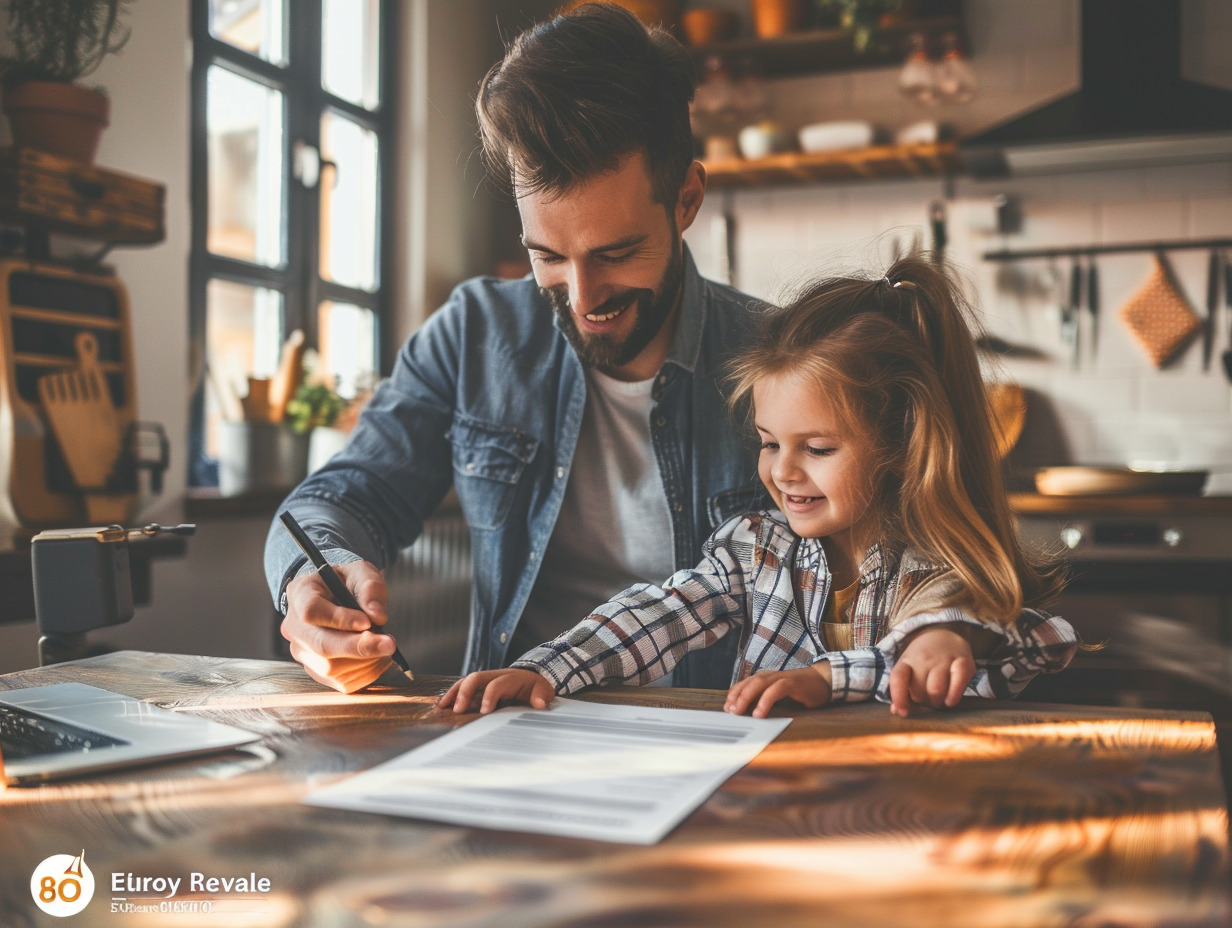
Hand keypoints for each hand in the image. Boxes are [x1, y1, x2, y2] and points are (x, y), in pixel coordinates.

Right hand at [281, 560, 394, 693]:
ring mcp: (302, 653)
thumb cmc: (347, 583)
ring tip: (383, 642)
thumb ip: (370, 588)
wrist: (334, 597)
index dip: (340, 619)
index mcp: (300, 594)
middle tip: (390, 644)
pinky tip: (376, 655)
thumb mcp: (362, 572)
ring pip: (331, 668)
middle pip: (321, 645)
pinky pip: (342, 681)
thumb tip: (377, 616)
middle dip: (359, 647)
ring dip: (366, 659)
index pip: (312, 611)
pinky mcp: (316, 672)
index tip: (369, 622)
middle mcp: (294, 627)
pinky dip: (366, 671)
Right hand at [438, 669, 554, 713]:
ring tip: (443, 707)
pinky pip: (464, 687)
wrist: (533, 677)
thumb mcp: (544, 691)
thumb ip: (541, 696)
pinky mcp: (480, 686)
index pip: (497, 685)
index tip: (483, 712)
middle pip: (476, 678)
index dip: (489, 697)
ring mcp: (486, 679)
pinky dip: (453, 694)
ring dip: (454, 693)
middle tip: (458, 710)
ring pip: (466, 681)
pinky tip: (444, 705)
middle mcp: (495, 675)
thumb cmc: (537, 687)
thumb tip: (540, 703)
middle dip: (464, 692)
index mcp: (511, 678)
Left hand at [724, 665, 831, 718]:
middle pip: (748, 683)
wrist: (824, 681)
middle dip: (736, 697)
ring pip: (758, 684)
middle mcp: (771, 676)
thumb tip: (749, 714)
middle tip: (729, 712)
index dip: (734, 695)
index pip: (744, 684)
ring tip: (739, 712)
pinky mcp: (792, 683)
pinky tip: (759, 713)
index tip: (727, 708)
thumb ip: (766, 701)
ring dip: (746, 698)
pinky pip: (775, 690)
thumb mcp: (779, 697)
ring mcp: (781, 678)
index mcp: (766, 678)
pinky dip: (765, 701)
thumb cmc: (801, 691)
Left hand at [888, 625, 975, 717]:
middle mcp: (924, 659)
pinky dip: (954, 696)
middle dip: (923, 701)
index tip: (902, 712)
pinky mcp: (964, 662)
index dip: (898, 697)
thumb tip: (896, 711)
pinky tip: (951, 700)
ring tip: (939, 700)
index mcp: (907, 661)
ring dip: (937, 701)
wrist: (945, 632)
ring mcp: (944, 659)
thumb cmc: (924, 660)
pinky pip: (958, 683)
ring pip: (936, 690)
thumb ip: (902, 690)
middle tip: (928, 698)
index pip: (897, 678)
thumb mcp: (909, 669)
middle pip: (919, 690)